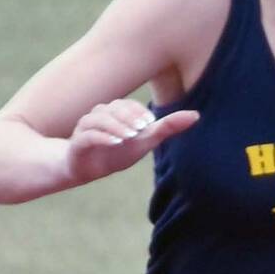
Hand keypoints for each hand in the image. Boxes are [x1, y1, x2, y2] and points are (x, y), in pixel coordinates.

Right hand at [64, 100, 197, 185]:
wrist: (86, 168)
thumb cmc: (117, 152)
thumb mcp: (145, 140)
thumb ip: (167, 128)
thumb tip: (196, 114)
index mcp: (116, 113)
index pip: (127, 105)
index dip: (138, 111)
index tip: (150, 123)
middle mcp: (99, 116)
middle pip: (113, 108)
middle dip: (128, 116)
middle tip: (143, 127)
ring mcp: (86, 128)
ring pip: (98, 119)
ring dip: (116, 126)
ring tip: (130, 135)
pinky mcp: (78, 143)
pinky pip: (87, 136)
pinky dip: (101, 137)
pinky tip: (115, 142)